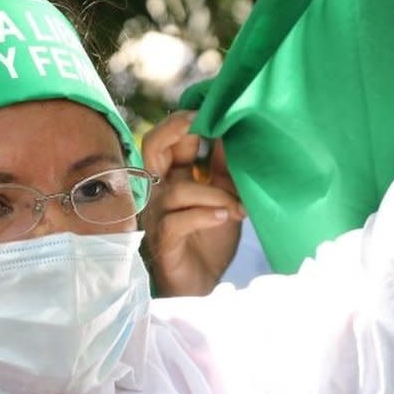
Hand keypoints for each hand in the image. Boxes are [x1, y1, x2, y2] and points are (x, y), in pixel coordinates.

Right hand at [140, 111, 245, 296]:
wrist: (203, 284)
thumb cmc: (210, 237)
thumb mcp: (225, 195)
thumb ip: (225, 167)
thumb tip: (236, 129)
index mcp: (173, 175)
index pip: (168, 137)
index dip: (186, 120)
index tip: (215, 110)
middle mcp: (160, 190)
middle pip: (153, 147)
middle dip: (179, 131)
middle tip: (206, 127)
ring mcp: (157, 216)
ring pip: (177, 190)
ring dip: (214, 195)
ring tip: (239, 209)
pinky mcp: (163, 240)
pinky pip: (177, 221)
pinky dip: (205, 215)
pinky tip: (226, 217)